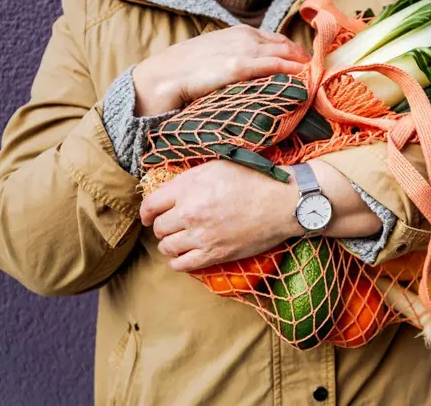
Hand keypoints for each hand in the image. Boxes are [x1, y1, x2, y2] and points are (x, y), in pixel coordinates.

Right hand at [132, 25, 310, 116]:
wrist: (163, 76)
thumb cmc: (189, 71)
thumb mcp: (218, 58)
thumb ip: (239, 60)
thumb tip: (257, 75)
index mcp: (240, 33)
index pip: (278, 40)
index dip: (296, 54)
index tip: (309, 67)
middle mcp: (245, 37)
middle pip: (286, 46)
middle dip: (305, 60)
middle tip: (320, 76)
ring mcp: (243, 49)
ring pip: (284, 54)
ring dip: (303, 66)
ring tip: (317, 80)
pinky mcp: (238, 66)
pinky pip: (274, 66)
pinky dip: (292, 71)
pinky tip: (305, 79)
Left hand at [140, 160, 382, 271]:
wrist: (283, 202)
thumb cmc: (255, 179)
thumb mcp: (218, 166)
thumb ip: (191, 178)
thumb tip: (171, 188)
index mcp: (189, 187)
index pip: (151, 204)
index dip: (147, 211)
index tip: (150, 215)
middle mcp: (190, 212)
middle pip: (158, 227)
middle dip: (162, 226)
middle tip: (171, 225)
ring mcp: (202, 236)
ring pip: (167, 247)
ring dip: (170, 244)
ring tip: (179, 240)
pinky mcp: (215, 254)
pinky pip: (183, 265)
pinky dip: (178, 262)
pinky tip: (184, 256)